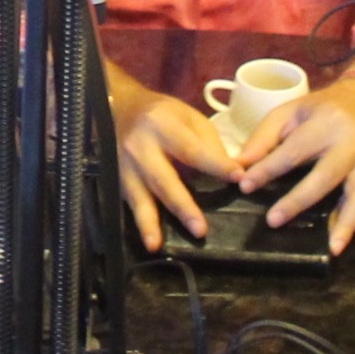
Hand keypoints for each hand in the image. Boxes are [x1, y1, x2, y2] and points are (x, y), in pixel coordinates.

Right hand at [113, 84, 240, 251]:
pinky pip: (130, 204)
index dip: (214, 165)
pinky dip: (139, 223)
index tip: (238, 178)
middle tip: (200, 230)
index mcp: (162, 125)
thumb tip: (234, 172)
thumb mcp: (189, 117)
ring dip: (149, 223)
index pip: (191, 149)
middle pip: (162, 179)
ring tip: (156, 245)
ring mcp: (124, 165)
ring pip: (139, 197)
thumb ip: (209, 144)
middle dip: (182, 206)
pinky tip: (149, 242)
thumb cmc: (163, 114)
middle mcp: (140, 146)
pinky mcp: (117, 179)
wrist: (120, 108)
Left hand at [234, 81, 354, 255]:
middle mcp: (350, 142)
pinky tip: (339, 245)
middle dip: (298, 200)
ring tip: (330, 247)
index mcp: (325, 121)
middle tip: (273, 220)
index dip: (268, 168)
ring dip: (342, 222)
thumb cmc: (323, 108)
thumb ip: (265, 136)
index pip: (293, 150)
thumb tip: (240, 164)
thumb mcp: (291, 111)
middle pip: (324, 175)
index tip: (245, 185)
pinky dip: (353, 224)